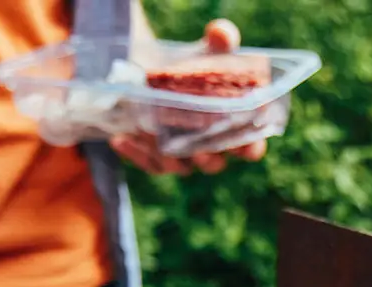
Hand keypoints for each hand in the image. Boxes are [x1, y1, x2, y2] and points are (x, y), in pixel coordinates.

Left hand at [109, 18, 268, 175]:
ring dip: (170, 159)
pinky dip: (135, 154)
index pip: (250, 148)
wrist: (156, 69)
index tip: (246, 145)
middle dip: (208, 159)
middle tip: (202, 151)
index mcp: (234, 128)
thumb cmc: (194, 65)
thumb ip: (221, 40)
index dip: (250, 149)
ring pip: (179, 167)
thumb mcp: (208, 50)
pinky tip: (121, 139)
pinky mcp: (155, 156)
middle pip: (214, 164)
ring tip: (159, 143)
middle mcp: (210, 147)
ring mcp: (182, 155)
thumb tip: (220, 34)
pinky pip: (148, 163)